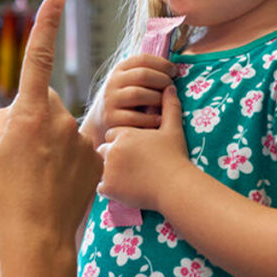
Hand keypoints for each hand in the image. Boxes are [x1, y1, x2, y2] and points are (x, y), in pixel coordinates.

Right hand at [0, 0, 102, 276]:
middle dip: (34, 119)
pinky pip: (78, 149)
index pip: (39, 58)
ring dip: (51, 144)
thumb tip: (17, 111)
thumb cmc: (6, 192)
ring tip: (39, 176)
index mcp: (29, 112)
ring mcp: (81, 138)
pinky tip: (58, 184)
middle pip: (44, 103)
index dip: (46, 25)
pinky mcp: (96, 156)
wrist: (37, 234)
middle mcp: (59, 118)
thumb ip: (3, 120)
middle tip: (22, 155)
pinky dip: (68, 161)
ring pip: (61, 129)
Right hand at [94, 54, 176, 135]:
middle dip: (162, 80)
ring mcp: (110, 100)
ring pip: (138, 94)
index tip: (174, 71)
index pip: (143, 59)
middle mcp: (113, 82)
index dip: (162, 64)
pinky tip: (159, 120)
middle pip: (143, 75)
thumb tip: (175, 69)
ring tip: (166, 104)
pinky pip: (134, 117)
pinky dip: (150, 118)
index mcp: (120, 69)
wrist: (102, 122)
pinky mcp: (111, 119)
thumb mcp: (131, 82)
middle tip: (172, 88)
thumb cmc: (127, 100)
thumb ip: (147, 73)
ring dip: (157, 98)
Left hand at [97, 85, 191, 212]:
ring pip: (101, 169)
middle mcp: (112, 149)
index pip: (113, 134)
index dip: (123, 142)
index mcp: (124, 134)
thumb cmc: (175, 157)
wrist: (175, 185)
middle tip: (131, 165)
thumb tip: (170, 87)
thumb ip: (169, 106)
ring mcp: (108, 169)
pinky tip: (125, 189)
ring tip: (128, 178)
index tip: (134, 150)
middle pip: (104, 150)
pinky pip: (101, 187)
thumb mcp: (173, 129)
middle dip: (113, 156)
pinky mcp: (108, 187)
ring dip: (110, 172)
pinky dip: (111, 189)